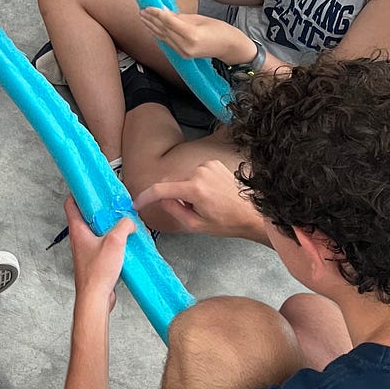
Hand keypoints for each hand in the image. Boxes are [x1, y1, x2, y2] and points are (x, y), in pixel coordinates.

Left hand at [65, 197, 133, 308]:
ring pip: (96, 233)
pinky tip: (124, 245)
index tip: (86, 187)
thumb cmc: (97, 273)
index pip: (70, 205)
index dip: (77, 194)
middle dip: (99, 211)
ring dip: (108, 228)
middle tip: (110, 206)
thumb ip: (124, 226)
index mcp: (78, 231)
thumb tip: (129, 222)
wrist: (95, 298)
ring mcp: (86, 251)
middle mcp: (79, 240)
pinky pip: (103, 246)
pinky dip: (112, 243)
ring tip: (121, 225)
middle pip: (86, 218)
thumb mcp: (115, 241)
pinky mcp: (94, 262)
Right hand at [134, 161, 258, 238]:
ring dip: (186, 190)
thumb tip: (162, 199)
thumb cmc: (228, 222)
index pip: (160, 190)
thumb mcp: (196, 225)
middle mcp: (199, 172)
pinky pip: (195, 173)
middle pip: (172, 183)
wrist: (252, 213)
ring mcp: (207, 165)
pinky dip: (196, 183)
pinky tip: (210, 194)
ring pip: (183, 178)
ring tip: (204, 204)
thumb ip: (174, 210)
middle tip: (190, 211)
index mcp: (195, 189)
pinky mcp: (213, 163)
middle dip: (175, 196)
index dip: (145, 197)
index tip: (136, 204)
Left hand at [140, 8, 254, 64]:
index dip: (157, 13)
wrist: (230, 47)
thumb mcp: (200, 19)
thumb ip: (180, 17)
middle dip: (151, 19)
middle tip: (142, 10)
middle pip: (163, 30)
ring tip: (143, 17)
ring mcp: (183, 53)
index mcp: (192, 35)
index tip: (148, 6)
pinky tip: (152, 28)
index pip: (169, 22)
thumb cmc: (220, 30)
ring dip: (151, 27)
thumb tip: (164, 12)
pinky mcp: (182, 55)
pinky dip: (158, 34)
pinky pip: (167, 43)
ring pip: (163, 37)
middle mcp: (186, 46)